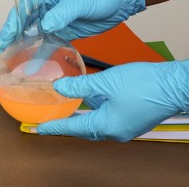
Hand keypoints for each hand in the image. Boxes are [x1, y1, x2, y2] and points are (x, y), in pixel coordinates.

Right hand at [0, 0, 145, 53]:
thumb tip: (45, 26)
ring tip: (13, 57)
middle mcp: (49, 5)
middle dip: (13, 34)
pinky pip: (51, 41)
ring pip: (36, 32)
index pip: (24, 7)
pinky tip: (35, 62)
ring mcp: (57, 18)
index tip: (5, 36)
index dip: (12, 22)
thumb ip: (61, 13)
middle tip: (2, 49)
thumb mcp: (79, 0)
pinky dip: (43, 51)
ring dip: (26, 44)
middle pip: (26, 21)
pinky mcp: (67, 30)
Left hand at [37, 60, 188, 141]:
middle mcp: (117, 131)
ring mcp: (126, 126)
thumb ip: (80, 86)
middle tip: (49, 121)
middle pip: (84, 129)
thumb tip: (60, 87)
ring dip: (81, 116)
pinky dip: (95, 110)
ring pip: (97, 123)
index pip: (73, 128)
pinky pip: (108, 117)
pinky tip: (89, 99)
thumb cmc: (146, 84)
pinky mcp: (133, 118)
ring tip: (65, 109)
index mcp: (108, 126)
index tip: (38, 128)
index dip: (54, 126)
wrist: (176, 84)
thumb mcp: (106, 82)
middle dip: (66, 123)